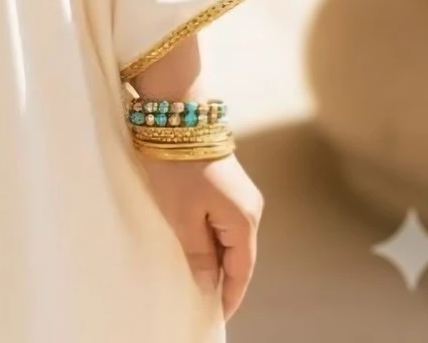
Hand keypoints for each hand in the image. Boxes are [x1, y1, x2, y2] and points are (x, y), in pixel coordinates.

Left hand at [136, 150, 262, 322]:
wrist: (175, 110)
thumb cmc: (176, 164)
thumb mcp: (182, 216)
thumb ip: (199, 254)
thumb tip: (210, 285)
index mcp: (244, 220)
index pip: (241, 271)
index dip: (229, 297)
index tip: (216, 317)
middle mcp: (251, 207)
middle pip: (239, 255)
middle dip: (224, 279)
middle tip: (204, 301)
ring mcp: (241, 192)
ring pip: (231, 238)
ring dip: (217, 257)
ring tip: (198, 277)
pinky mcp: (229, 181)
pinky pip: (225, 220)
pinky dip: (213, 237)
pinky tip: (197, 244)